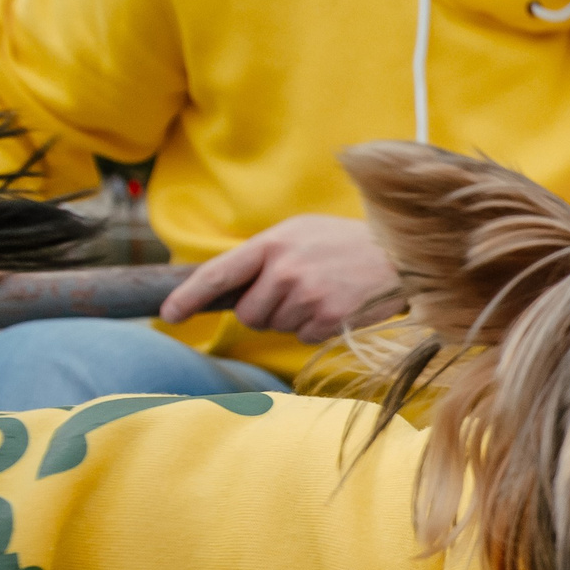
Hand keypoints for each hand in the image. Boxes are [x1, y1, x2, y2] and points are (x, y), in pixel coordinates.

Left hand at [159, 214, 401, 342]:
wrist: (400, 254)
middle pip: (249, 314)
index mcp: (273, 243)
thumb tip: (227, 288)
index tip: (168, 316)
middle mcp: (285, 270)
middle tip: (293, 293)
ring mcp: (307, 296)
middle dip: (264, 311)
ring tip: (322, 292)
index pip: (218, 275)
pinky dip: (316, 327)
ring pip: (276, 327)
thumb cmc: (345, 242)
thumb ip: (264, 255)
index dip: (188, 297)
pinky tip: (336, 304)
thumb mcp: (300, 233)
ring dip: (293, 318)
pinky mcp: (328, 319)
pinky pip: (303, 336)